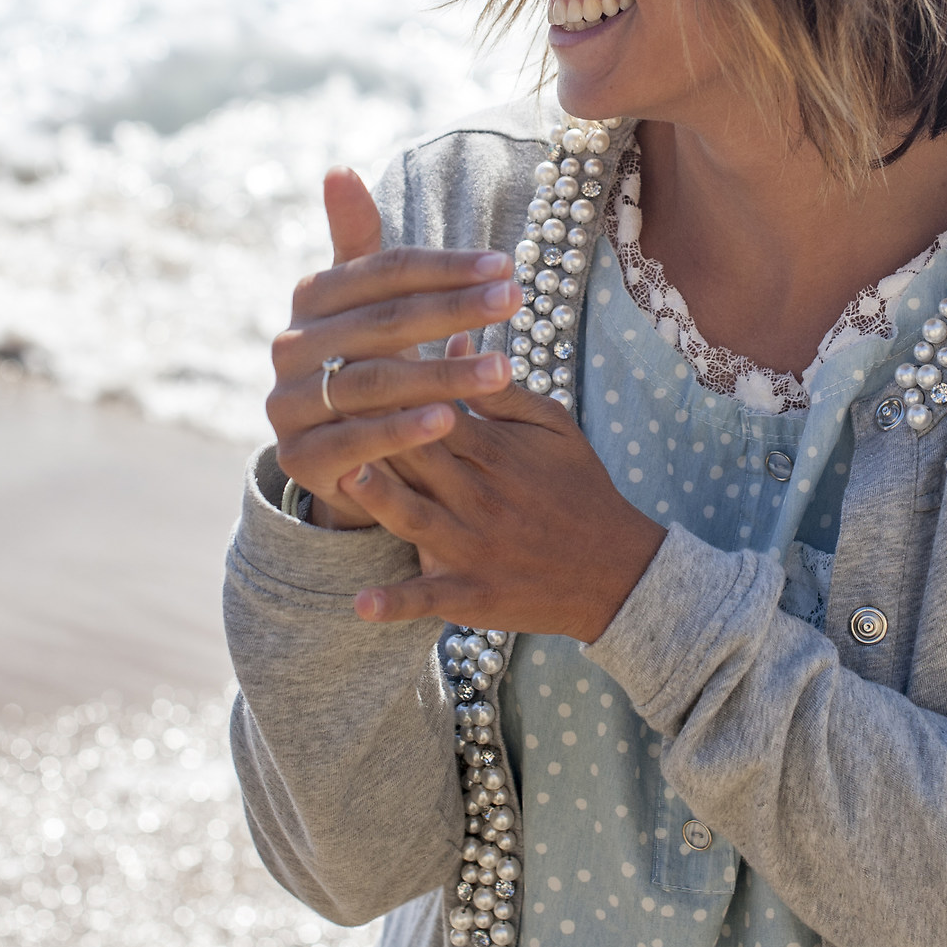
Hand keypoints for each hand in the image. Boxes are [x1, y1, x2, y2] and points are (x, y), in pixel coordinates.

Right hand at [266, 167, 522, 530]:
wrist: (331, 449)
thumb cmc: (363, 356)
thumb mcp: (363, 300)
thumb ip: (357, 240)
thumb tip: (338, 169)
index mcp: (310, 298)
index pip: (382, 271)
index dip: (443, 268)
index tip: (504, 266)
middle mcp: (290, 347)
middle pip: (383, 324)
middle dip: (454, 311)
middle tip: (515, 302)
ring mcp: (289, 405)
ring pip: (374, 383)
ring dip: (441, 375)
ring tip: (502, 370)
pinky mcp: (299, 458)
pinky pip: (355, 442)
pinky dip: (401, 430)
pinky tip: (450, 421)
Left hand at [339, 378, 667, 643]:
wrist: (615, 570)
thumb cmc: (578, 487)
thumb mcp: (552, 427)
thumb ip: (500, 391)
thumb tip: (454, 342)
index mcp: (496, 451)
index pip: (437, 409)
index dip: (397, 385)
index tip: (356, 361)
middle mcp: (479, 497)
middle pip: (418, 457)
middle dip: (376, 430)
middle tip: (331, 402)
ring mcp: (472, 548)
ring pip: (415, 520)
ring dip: (381, 499)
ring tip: (345, 476)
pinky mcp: (469, 594)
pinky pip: (426, 600)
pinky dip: (394, 604)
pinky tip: (361, 604)